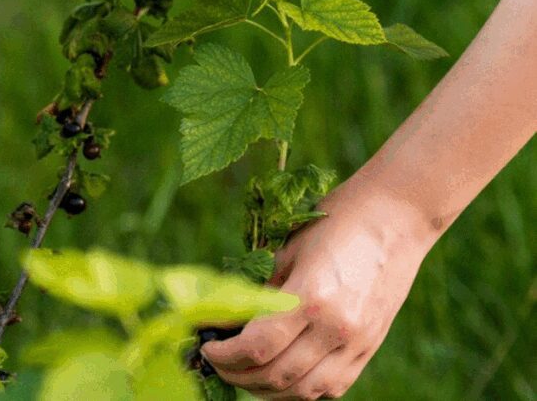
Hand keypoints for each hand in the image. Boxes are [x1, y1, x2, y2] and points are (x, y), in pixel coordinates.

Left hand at [202, 180, 439, 399]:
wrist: (395, 218)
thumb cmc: (334, 224)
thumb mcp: (287, 252)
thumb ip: (261, 293)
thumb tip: (226, 323)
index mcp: (311, 297)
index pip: (256, 346)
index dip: (223, 355)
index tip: (205, 348)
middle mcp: (336, 328)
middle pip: (276, 376)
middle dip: (236, 374)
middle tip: (217, 362)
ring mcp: (357, 343)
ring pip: (304, 391)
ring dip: (266, 389)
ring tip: (243, 373)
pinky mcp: (369, 349)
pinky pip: (331, 387)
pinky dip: (301, 389)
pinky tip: (280, 375)